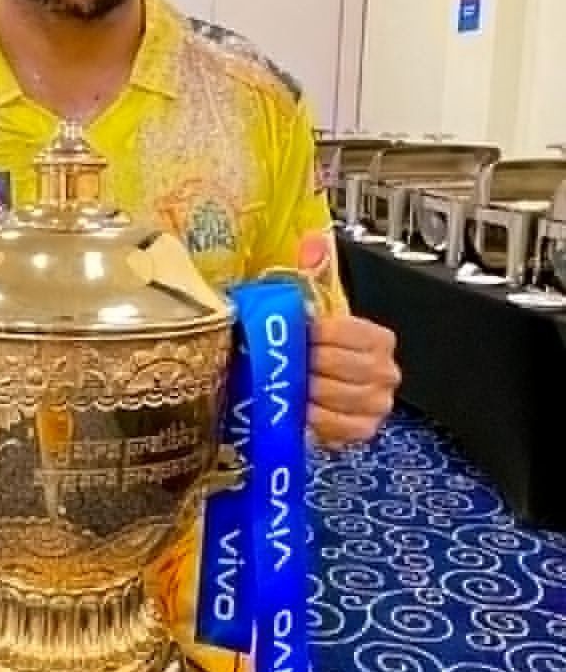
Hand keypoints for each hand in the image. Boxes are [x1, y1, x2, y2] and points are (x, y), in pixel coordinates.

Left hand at [298, 232, 399, 447]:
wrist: (312, 378)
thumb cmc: (313, 342)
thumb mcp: (312, 305)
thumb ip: (313, 269)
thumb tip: (312, 242)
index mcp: (379, 337)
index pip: (351, 332)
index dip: (320, 334)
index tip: (297, 333)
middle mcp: (386, 371)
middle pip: (347, 367)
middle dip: (311, 364)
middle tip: (285, 361)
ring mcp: (378, 403)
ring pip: (345, 398)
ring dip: (312, 391)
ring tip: (288, 384)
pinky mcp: (363, 430)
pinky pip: (346, 428)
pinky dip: (321, 420)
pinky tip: (302, 410)